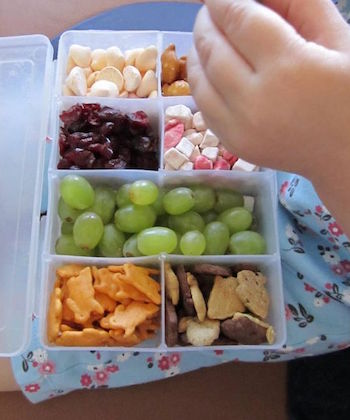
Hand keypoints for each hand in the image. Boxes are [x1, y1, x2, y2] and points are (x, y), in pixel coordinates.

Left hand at [188, 0, 349, 180]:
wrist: (346, 152)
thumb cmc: (349, 92)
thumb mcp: (335, 37)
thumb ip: (296, 5)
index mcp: (288, 66)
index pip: (238, 20)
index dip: (221, 1)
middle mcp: (256, 101)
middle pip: (213, 50)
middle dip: (205, 23)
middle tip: (211, 11)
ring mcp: (240, 129)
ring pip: (200, 82)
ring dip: (197, 53)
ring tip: (207, 38)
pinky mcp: (235, 145)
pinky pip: (204, 109)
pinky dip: (201, 85)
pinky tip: (210, 71)